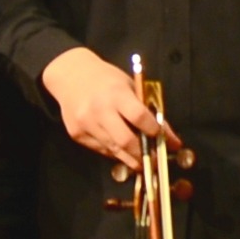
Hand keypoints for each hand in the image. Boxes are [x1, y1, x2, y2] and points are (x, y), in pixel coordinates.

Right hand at [40, 46, 177, 168]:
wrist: (71, 75)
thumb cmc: (106, 79)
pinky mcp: (77, 134)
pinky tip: (122, 152)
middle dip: (143, 155)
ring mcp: (86, 124)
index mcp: (116, 94)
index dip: (154, 131)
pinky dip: (114, 153)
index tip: (167, 141)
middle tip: (155, 162)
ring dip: (130, 159)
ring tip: (143, 163)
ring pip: (113, 150)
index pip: (139, 116)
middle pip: (125, 140)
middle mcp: (99, 110)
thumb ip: (147, 110)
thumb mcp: (130, 86)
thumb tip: (168, 137)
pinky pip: (100, 149)